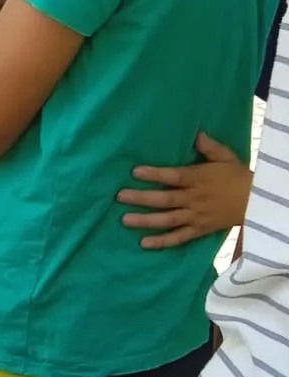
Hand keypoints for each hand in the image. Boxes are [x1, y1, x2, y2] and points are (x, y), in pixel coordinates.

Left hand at [118, 132, 252, 247]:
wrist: (256, 202)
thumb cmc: (237, 176)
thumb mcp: (226, 156)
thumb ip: (209, 146)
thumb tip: (195, 133)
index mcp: (198, 179)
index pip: (173, 176)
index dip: (154, 174)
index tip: (135, 171)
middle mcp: (194, 198)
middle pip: (165, 199)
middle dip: (141, 198)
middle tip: (120, 196)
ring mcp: (196, 216)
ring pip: (168, 219)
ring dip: (146, 220)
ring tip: (125, 220)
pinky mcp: (199, 230)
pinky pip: (179, 238)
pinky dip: (163, 241)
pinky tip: (145, 243)